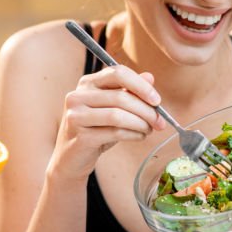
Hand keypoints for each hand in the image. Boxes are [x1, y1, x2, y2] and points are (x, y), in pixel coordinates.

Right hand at [51, 65, 165, 179]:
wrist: (71, 158)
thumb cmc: (95, 130)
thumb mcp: (113, 108)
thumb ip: (129, 91)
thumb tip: (150, 77)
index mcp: (87, 83)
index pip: (118, 73)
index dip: (141, 85)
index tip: (156, 100)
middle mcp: (78, 96)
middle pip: (121, 97)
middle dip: (146, 110)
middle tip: (160, 122)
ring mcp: (76, 116)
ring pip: (118, 115)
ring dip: (141, 123)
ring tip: (149, 130)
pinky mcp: (80, 136)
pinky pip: (115, 132)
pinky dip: (133, 135)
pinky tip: (139, 136)